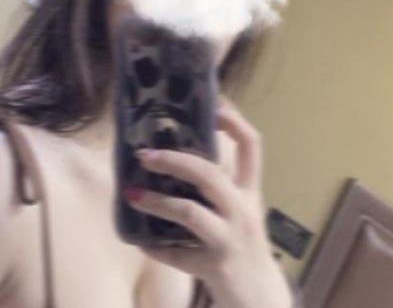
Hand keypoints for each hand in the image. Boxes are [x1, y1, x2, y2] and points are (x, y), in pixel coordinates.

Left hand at [125, 100, 292, 307]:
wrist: (260, 299)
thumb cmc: (243, 246)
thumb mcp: (239, 211)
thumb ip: (218, 188)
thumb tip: (175, 159)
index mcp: (249, 190)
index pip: (251, 145)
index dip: (233, 120)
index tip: (211, 104)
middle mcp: (243, 209)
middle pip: (209, 173)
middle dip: (174, 160)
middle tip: (144, 154)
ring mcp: (229, 238)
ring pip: (189, 212)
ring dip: (156, 202)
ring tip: (132, 194)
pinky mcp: (215, 266)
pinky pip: (177, 254)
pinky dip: (156, 246)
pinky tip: (141, 240)